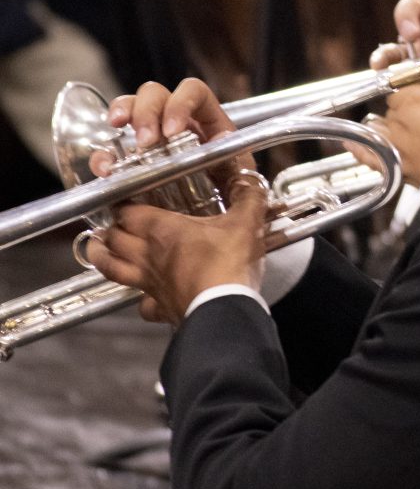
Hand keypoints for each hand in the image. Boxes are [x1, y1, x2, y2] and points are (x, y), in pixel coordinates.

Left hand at [85, 175, 268, 326]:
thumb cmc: (228, 262)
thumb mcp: (246, 222)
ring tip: (96, 249)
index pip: (129, 212)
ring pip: (112, 268)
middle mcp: (148, 255)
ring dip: (101, 257)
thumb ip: (249, 196)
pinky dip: (141, 300)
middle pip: (114, 239)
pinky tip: (146, 298)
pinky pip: (142, 305)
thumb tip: (253, 179)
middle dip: (109, 228)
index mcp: (163, 229)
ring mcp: (150, 284)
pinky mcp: (160, 308)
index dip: (123, 205)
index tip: (124, 199)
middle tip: (111, 223)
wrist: (224, 308)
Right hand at [90, 78, 252, 190]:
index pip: (193, 91)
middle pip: (156, 93)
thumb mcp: (240, 177)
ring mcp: (152, 134)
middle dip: (147, 111)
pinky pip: (110, 147)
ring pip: (130, 106)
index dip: (181, 103)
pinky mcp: (131, 159)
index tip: (173, 130)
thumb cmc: (231, 192)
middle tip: (147, 141)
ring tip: (120, 133)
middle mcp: (176, 118)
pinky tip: (106, 169)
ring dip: (123, 115)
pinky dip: (104, 155)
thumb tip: (224, 144)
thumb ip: (236, 163)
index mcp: (206, 117)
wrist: (214, 219)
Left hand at [363, 85, 419, 186]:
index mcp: (417, 95)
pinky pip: (368, 155)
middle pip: (394, 111)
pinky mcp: (395, 165)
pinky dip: (358, 149)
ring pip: (380, 129)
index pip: (405, 91)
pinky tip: (350, 144)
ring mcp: (394, 141)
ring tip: (397, 133)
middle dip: (405, 115)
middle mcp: (399, 115)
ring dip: (386, 129)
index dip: (416, 98)